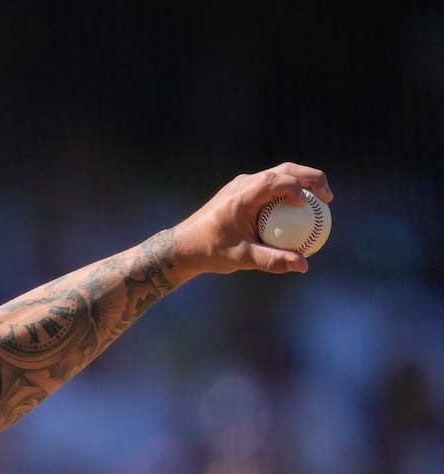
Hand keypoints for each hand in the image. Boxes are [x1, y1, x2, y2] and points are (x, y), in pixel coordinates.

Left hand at [173, 163, 331, 275]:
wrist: (184, 246)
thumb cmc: (211, 252)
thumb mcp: (243, 258)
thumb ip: (273, 260)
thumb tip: (304, 265)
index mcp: (241, 197)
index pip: (276, 181)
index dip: (297, 188)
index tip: (309, 206)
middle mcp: (242, 185)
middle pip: (284, 170)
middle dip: (311, 178)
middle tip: (329, 197)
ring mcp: (242, 185)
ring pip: (279, 173)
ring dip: (302, 182)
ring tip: (320, 200)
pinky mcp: (242, 191)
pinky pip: (271, 185)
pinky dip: (289, 192)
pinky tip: (300, 210)